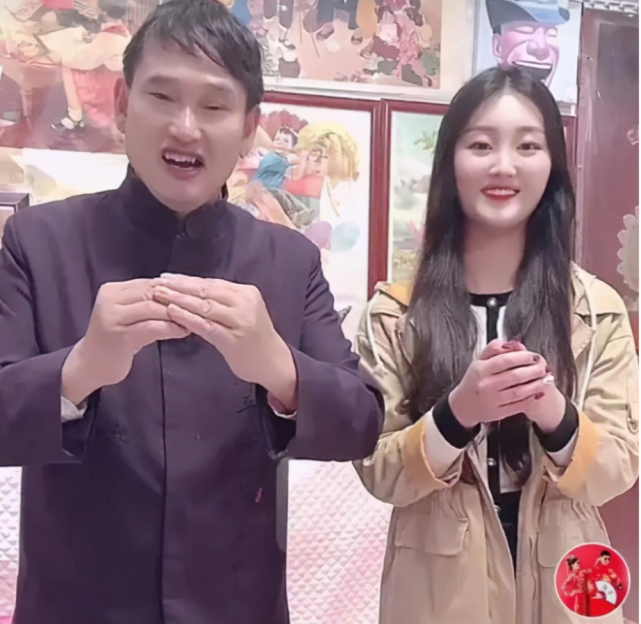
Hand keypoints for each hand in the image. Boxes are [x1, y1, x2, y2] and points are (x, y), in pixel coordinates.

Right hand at [62, 280, 189, 403]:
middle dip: (178, 300)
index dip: (174, 289)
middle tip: (199, 308)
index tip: (194, 296)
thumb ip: (147, 301)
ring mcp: (112, 317)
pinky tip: (183, 332)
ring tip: (194, 320)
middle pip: (152, 293)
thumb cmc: (116, 339)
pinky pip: (151, 327)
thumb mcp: (129, 314)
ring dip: (177, 314)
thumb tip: (180, 292)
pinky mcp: (119, 336)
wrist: (90, 365)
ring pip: (153, 308)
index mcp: (113, 289)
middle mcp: (110, 299)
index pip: (150, 283)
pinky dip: (170, 328)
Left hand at [151, 275, 296, 406]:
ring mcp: (240, 321)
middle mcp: (245, 303)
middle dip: (179, 286)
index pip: (211, 283)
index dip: (186, 279)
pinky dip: (188, 318)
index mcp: (246, 293)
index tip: (166, 276)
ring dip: (179, 300)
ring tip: (159, 295)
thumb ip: (222, 301)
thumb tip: (190, 289)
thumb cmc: (254, 337)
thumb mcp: (242, 312)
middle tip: (157, 283)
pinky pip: (207, 326)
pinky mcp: (234, 340)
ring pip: (205, 306)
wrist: (273, 362)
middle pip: (206, 291)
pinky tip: (172, 313)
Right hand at [448, 339, 549, 428]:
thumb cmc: (474, 379)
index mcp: (480, 369)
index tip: (535, 356)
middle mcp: (485, 385)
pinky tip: (537, 393)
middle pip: (515, 376)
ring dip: (535, 385)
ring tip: (544, 379)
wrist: (464, 404)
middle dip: (533, 371)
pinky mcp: (497, 413)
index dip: (523, 357)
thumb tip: (512, 343)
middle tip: (543, 367)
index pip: (505, 360)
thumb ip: (493, 348)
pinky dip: (530, 399)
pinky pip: (518, 406)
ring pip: (519, 392)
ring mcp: (491, 400)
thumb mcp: (478, 360)